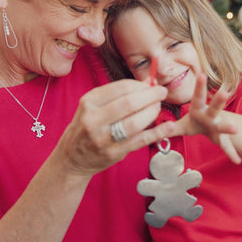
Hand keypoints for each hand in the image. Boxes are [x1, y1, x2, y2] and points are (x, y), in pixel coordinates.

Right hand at [55, 79, 175, 175]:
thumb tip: (146, 84)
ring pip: (135, 122)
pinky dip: (157, 133)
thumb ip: (117, 95)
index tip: (151, 84)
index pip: (121, 87)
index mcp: (89, 102)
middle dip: (150, 96)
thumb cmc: (86, 127)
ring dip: (153, 112)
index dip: (140, 85)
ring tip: (159, 107)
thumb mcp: (93, 106)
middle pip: (129, 103)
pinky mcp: (113, 153)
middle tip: (161, 92)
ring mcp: (103, 138)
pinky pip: (140, 141)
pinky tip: (169, 127)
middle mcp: (93, 119)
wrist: (71, 157)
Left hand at [174, 74, 240, 164]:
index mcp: (199, 109)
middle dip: (219, 101)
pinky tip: (236, 160)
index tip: (202, 75)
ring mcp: (217, 126)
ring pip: (223, 126)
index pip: (198, 96)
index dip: (199, 86)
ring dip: (228, 127)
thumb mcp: (181, 125)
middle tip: (224, 93)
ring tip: (236, 129)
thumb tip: (158, 130)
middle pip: (214, 107)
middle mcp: (210, 115)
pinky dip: (231, 152)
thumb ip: (170, 128)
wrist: (210, 130)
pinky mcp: (221, 138)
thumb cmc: (194, 123)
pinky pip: (226, 145)